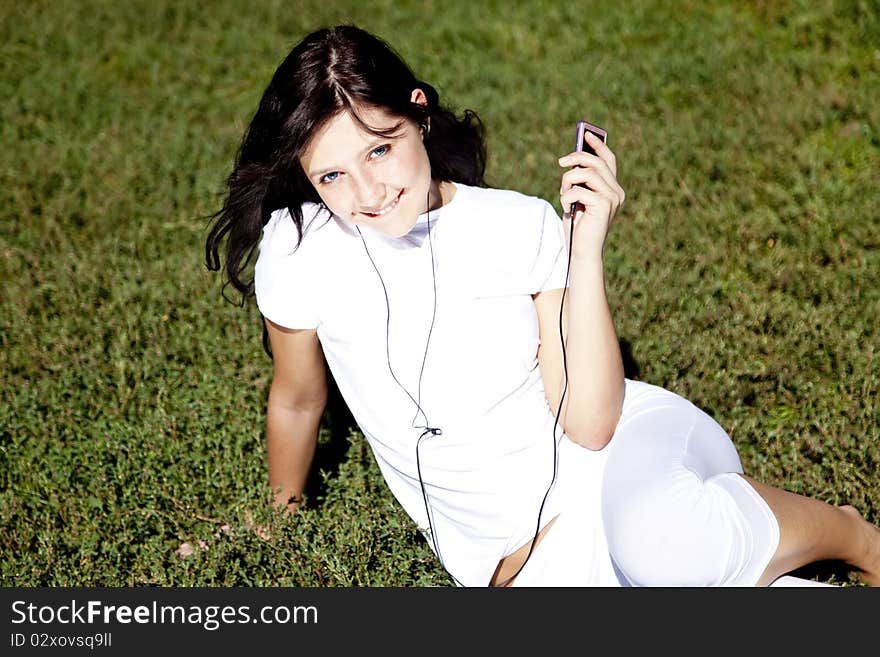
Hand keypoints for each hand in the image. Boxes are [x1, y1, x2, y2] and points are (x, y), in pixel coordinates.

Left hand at [558, 130, 624, 260]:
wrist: (582, 251)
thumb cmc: (578, 227)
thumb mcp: (578, 199)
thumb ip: (579, 181)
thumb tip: (571, 160)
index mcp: (612, 189)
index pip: (609, 160)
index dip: (598, 145)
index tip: (586, 134)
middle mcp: (616, 192)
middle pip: (596, 162)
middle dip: (576, 158)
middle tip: (561, 162)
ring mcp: (612, 198)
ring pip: (586, 173)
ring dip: (568, 181)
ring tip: (563, 195)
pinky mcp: (604, 205)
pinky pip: (579, 190)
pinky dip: (567, 197)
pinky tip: (567, 208)